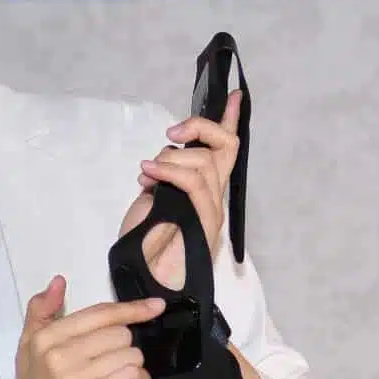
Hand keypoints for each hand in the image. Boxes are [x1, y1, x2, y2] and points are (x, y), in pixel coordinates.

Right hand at [12, 276, 162, 378]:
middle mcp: (58, 354)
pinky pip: (133, 376)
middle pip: (120, 334)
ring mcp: (74, 378)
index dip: (131, 309)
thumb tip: (58, 281)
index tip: (156, 307)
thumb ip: (41, 314)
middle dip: (126, 351)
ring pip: (130, 355)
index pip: (99, 314)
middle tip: (114, 369)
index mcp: (46, 338)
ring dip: (133, 370)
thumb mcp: (28, 351)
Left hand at [119, 86, 243, 289]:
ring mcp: (212, 210)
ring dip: (170, 159)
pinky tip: (148, 174)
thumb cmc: (144, 246)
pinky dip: (169, 171)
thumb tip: (165, 160)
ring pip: (203, 162)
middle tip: (172, 134)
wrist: (146, 282)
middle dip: (200, 128)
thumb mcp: (151, 199)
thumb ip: (166, 177)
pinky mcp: (204, 223)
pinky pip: (194, 184)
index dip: (229, 121)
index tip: (233, 95)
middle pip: (224, 146)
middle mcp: (215, 198)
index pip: (225, 150)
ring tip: (147, 174)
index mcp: (205, 191)